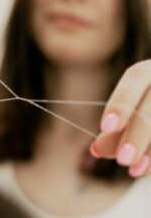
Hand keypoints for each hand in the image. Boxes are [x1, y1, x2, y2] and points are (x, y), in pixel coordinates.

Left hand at [91, 60, 150, 176]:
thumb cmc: (145, 107)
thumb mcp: (130, 112)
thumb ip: (114, 130)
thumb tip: (96, 149)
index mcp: (148, 72)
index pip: (135, 79)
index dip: (120, 104)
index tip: (105, 127)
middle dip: (136, 136)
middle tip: (122, 160)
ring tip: (135, 171)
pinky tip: (148, 169)